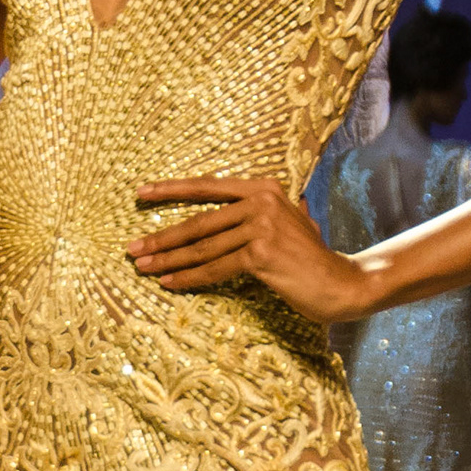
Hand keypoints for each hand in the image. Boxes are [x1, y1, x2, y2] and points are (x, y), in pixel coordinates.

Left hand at [128, 177, 376, 319]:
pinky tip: (170, 283)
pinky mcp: (261, 254)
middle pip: (199, 222)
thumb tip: (211, 224)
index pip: (207, 187)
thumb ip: (250, 217)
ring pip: (203, 247)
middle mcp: (261, 201)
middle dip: (160, 238)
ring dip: (168, 260)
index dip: (171, 190)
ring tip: (142, 268)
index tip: (140, 193)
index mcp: (263, 188)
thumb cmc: (306, 258)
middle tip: (131, 249)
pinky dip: (189, 278)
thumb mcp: (281, 225)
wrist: (339, 282)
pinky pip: (215, 268)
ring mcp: (262, 226)